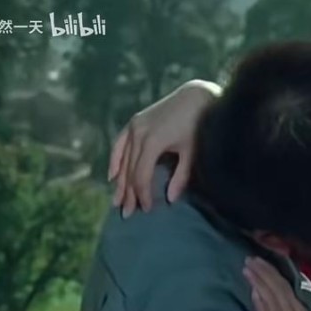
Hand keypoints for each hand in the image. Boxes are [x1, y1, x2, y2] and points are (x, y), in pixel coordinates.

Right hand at [110, 79, 220, 215]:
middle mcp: (139, 134)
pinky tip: (113, 176)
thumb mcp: (192, 151)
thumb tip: (171, 199)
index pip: (141, 175)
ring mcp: (135, 126)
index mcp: (152, 142)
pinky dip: (115, 160)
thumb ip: (181, 176)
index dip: (143, 194)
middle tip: (127, 213)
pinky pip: (120, 144)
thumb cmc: (198, 125)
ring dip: (120, 181)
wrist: (196, 97)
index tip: (147, 209)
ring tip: (117, 201)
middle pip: (130, 170)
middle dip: (129, 193)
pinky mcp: (135, 122)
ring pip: (123, 159)